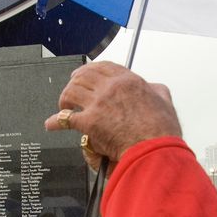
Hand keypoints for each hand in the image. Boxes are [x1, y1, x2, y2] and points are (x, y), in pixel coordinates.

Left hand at [44, 62, 182, 166]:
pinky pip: (66, 118)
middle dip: (74, 80)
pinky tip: (51, 124)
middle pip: (84, 76)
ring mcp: (98, 104)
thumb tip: (153, 88)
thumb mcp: (165, 102)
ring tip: (64, 105)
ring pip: (72, 92)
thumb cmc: (161, 131)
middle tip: (71, 86)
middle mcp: (111, 88)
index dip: (90, 69)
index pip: (103, 67)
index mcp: (129, 81)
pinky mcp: (89, 122)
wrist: (153, 149)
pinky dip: (56, 121)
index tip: (85, 73)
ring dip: (65, 98)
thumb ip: (157, 90)